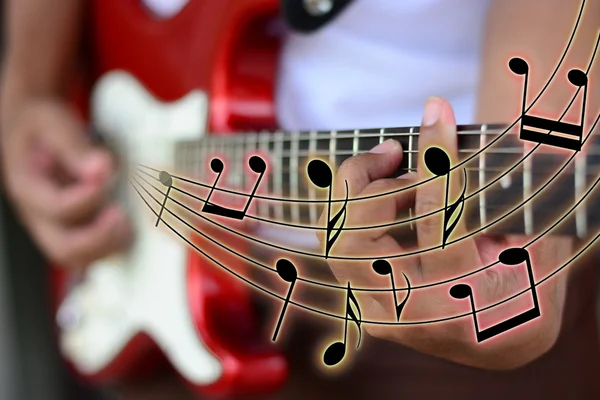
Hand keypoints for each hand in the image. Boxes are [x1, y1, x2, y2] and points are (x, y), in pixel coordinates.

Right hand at [1, 101, 131, 268]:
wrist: (30, 127)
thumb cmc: (40, 127)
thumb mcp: (52, 125)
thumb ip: (76, 147)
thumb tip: (101, 168)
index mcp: (28, 187)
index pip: (56, 207)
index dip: (86, 198)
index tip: (107, 177)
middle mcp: (38, 213)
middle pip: (63, 248)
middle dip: (98, 238)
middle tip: (122, 216)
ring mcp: (55, 224)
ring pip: (79, 256)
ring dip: (108, 245)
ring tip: (128, 223)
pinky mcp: (72, 226)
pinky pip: (91, 249)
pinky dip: (111, 243)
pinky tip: (127, 225)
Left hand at [317, 97, 570, 369]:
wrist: (498, 338)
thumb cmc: (524, 286)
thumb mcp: (537, 245)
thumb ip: (521, 197)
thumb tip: (511, 138)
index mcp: (459, 304)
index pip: (436, 221)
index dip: (435, 160)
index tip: (436, 114)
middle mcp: (406, 315)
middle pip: (355, 242)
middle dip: (372, 185)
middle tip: (397, 152)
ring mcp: (377, 311)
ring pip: (337, 241)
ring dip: (355, 189)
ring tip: (390, 162)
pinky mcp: (362, 299)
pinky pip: (339, 242)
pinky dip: (350, 202)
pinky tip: (380, 182)